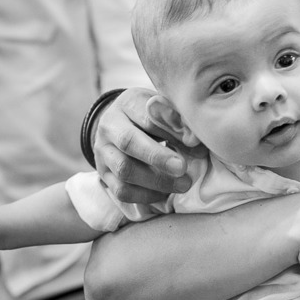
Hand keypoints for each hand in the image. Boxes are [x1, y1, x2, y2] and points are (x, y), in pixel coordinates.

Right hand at [93, 87, 194, 203]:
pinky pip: (121, 191)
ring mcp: (103, 152)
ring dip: (157, 181)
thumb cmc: (152, 114)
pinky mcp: (104, 175)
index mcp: (127, 104)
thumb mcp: (165, 107)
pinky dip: (146, 196)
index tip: (194, 143)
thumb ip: (179, 120)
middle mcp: (109, 126)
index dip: (171, 132)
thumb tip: (196, 141)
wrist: (122, 124)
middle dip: (158, 158)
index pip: (147, 117)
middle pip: (129, 142)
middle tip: (183, 169)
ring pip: (124, 170)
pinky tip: (166, 194)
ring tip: (183, 184)